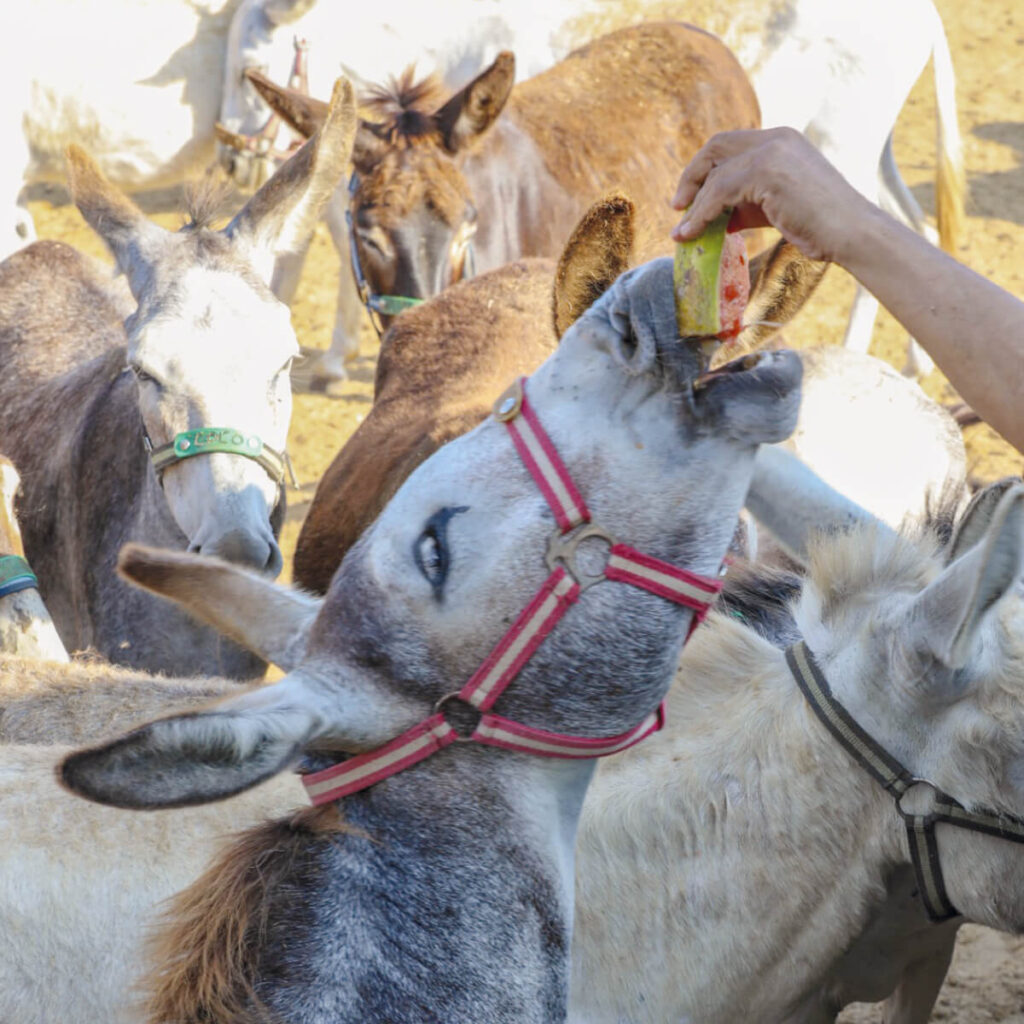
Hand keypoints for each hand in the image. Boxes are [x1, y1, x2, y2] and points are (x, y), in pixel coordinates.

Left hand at [671, 128, 869, 262]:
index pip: (729, 144)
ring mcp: (772, 151)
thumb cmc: (819, 226)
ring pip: (715, 174)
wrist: (851, 232)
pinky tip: (691, 232)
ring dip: (693, 205)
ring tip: (682, 232)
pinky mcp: (767, 171)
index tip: (689, 197)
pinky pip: (719, 191)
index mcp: (781, 140)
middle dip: (692, 176)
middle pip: (716, 146)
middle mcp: (776, 138)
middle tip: (677, 206)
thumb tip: (716, 219)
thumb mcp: (774, 208)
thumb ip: (746, 205)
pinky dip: (700, 214)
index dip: (705, 168)